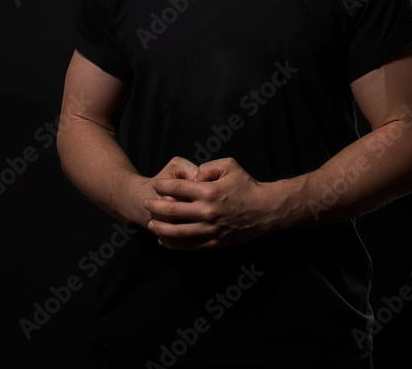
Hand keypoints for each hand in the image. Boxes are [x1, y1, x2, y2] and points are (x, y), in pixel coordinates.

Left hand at [144, 157, 275, 250]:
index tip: (155, 185)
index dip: (162, 186)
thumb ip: (208, 167)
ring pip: (176, 231)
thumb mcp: (230, 165)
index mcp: (209, 191)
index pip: (177, 189)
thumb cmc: (247, 186)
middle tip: (146, 203)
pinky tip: (163, 240)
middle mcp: (206, 212)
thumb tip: (193, 177)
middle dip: (155, 206)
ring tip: (150, 223)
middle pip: (172, 210)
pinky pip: (188, 245)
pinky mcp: (213, 243)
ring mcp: (209, 229)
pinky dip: (173, 244)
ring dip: (160, 227)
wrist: (265, 210)